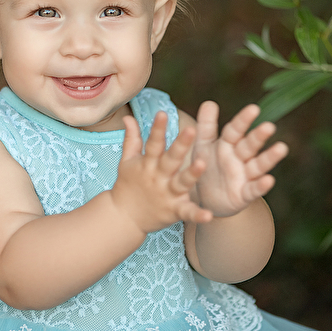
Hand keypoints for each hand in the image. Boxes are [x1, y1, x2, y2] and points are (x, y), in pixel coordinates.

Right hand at [110, 112, 212, 233]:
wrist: (123, 218)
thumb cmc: (128, 185)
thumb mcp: (127, 161)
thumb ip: (131, 139)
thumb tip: (128, 117)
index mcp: (148, 163)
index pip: (153, 143)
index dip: (157, 128)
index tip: (162, 113)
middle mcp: (158, 177)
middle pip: (170, 159)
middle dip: (180, 145)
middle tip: (191, 130)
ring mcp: (166, 194)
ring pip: (181, 182)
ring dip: (192, 174)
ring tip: (203, 164)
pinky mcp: (174, 211)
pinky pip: (187, 212)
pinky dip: (197, 214)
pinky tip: (208, 215)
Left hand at [192, 101, 287, 216]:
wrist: (205, 198)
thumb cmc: (206, 166)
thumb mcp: (202, 145)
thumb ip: (206, 125)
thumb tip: (210, 102)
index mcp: (228, 144)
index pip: (236, 130)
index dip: (243, 120)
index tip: (253, 108)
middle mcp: (239, 158)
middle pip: (249, 145)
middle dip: (258, 136)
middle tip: (269, 126)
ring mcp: (244, 176)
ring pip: (258, 165)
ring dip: (269, 157)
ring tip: (282, 148)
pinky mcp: (244, 195)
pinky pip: (254, 189)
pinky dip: (261, 185)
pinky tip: (269, 180)